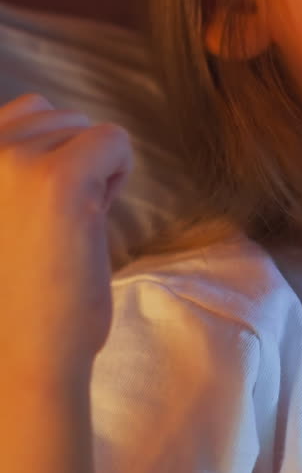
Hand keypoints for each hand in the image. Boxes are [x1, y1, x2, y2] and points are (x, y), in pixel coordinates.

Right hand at [0, 92, 132, 392]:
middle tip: (53, 225)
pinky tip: (95, 218)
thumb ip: (10, 175)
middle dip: (69, 161)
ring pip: (83, 127)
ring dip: (91, 172)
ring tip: (66, 228)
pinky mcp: (57, 178)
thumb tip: (58, 123)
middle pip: (53, 114)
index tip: (35, 215)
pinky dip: (118, 173)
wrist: (20, 360)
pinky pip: (114, 140)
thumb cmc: (12, 300)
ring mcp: (8, 161)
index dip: (45, 157)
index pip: (19, 112)